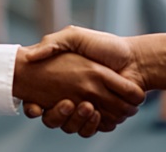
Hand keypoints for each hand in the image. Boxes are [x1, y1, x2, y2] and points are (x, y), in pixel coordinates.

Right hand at [21, 26, 165, 133]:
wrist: (135, 59)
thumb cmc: (106, 45)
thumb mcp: (74, 36)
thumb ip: (52, 43)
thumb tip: (29, 57)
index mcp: (60, 81)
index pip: (36, 101)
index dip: (32, 107)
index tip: (35, 106)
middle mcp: (70, 97)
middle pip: (52, 118)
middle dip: (57, 115)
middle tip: (68, 103)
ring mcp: (85, 109)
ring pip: (70, 127)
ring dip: (76, 121)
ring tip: (87, 107)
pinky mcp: (101, 118)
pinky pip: (90, 130)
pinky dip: (91, 126)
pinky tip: (96, 114)